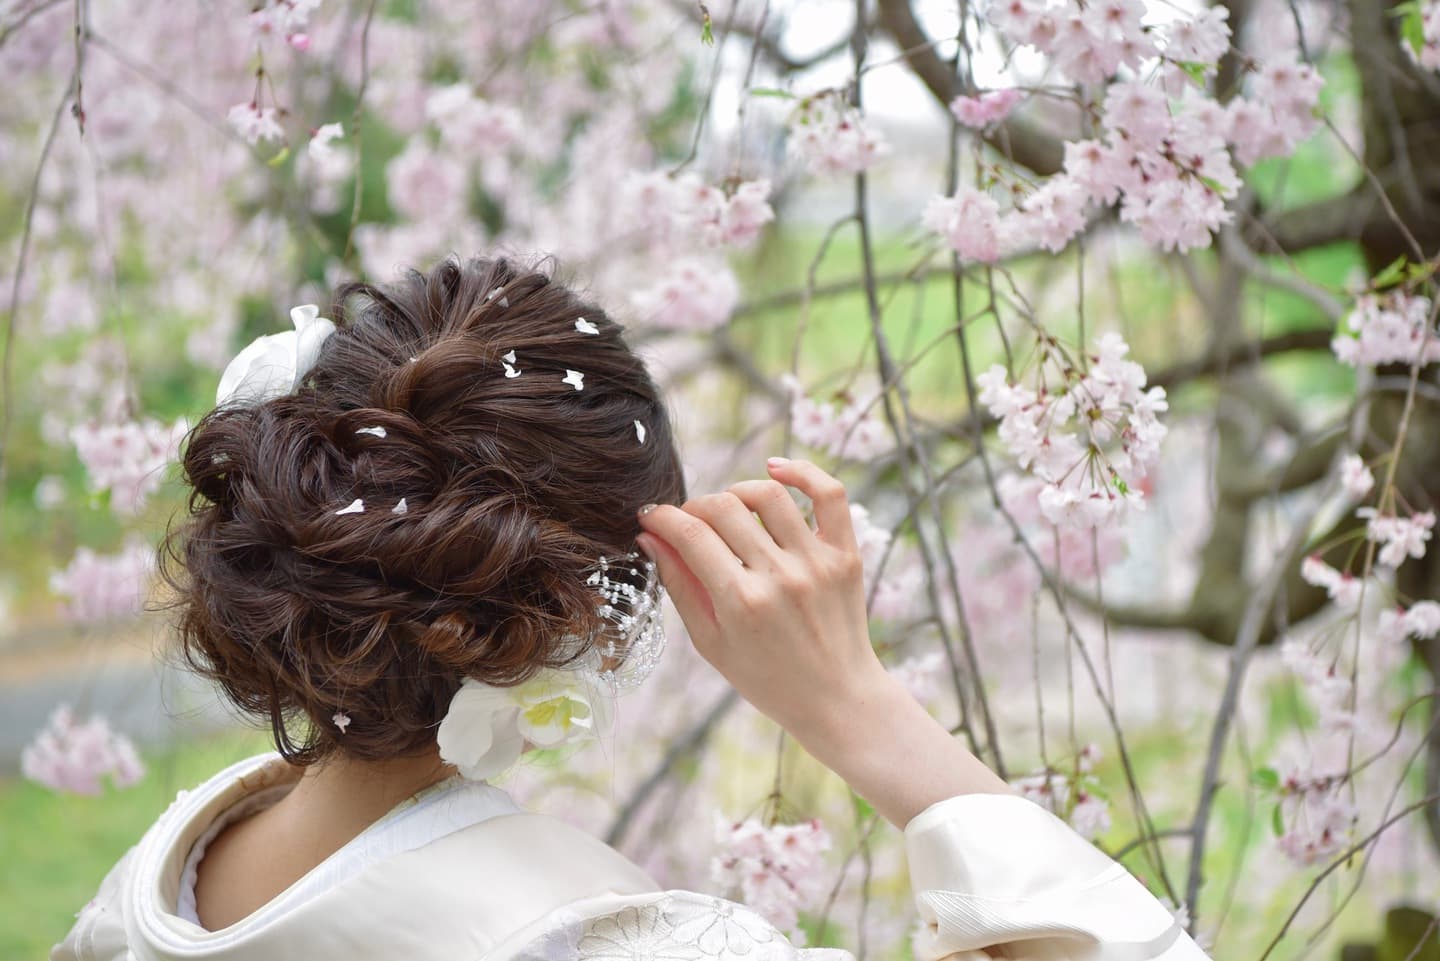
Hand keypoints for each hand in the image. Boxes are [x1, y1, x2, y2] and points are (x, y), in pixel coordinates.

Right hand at [634, 457, 886, 745]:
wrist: (838, 700)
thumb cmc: (767, 679)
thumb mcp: (711, 643)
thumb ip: (680, 585)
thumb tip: (650, 536)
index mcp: (741, 602)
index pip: (690, 534)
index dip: (662, 517)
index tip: (651, 517)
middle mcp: (780, 576)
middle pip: (723, 508)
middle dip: (693, 507)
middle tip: (688, 523)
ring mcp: (817, 562)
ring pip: (768, 494)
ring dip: (736, 491)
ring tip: (728, 508)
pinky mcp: (846, 554)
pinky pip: (830, 494)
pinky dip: (803, 472)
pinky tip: (775, 470)